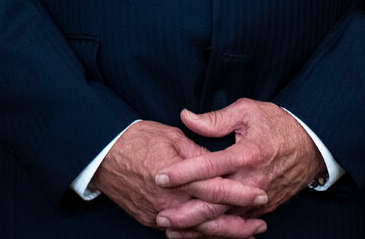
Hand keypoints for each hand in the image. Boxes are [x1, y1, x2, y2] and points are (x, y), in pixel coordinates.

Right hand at [91, 119, 268, 235]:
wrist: (103, 154)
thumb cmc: (137, 138)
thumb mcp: (171, 136)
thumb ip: (197, 152)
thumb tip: (218, 163)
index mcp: (177, 175)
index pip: (215, 188)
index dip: (240, 193)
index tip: (260, 194)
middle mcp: (169, 200)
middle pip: (211, 217)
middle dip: (238, 221)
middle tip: (261, 222)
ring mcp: (159, 214)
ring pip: (198, 232)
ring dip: (224, 234)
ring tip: (247, 234)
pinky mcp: (151, 220)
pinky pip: (181, 234)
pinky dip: (202, 237)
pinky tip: (216, 237)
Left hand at [153, 99, 323, 235]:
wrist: (312, 144)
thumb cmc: (277, 123)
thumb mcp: (247, 111)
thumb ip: (215, 119)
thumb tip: (186, 117)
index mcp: (247, 155)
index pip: (209, 167)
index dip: (182, 173)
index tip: (160, 176)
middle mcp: (252, 182)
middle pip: (214, 204)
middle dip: (185, 214)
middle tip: (161, 216)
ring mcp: (259, 199)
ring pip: (224, 220)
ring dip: (198, 228)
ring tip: (173, 230)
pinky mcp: (264, 209)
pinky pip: (237, 224)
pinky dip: (217, 230)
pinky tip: (198, 232)